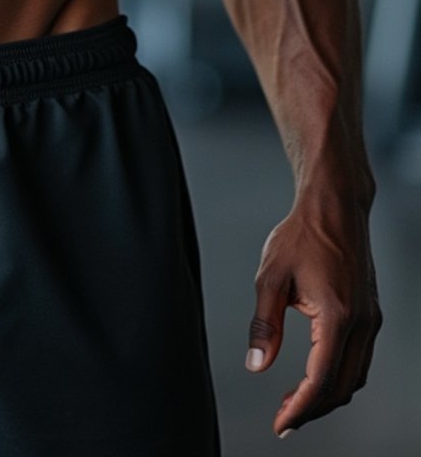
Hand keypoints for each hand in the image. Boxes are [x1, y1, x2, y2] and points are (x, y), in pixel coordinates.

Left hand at [245, 188, 380, 436]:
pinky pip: (359, 359)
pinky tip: (316, 376)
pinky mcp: (370, 313)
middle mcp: (362, 323)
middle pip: (342, 387)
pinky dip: (339, 377)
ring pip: (355, 377)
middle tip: (284, 419)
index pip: (321, 380)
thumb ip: (265, 324)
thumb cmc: (302, 234)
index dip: (300, 408)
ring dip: (327, 396)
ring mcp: (370, 319)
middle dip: (313, 409)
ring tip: (295, 402)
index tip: (280, 424)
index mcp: (338, 316)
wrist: (335, 204)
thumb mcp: (271, 276)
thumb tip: (257, 365)